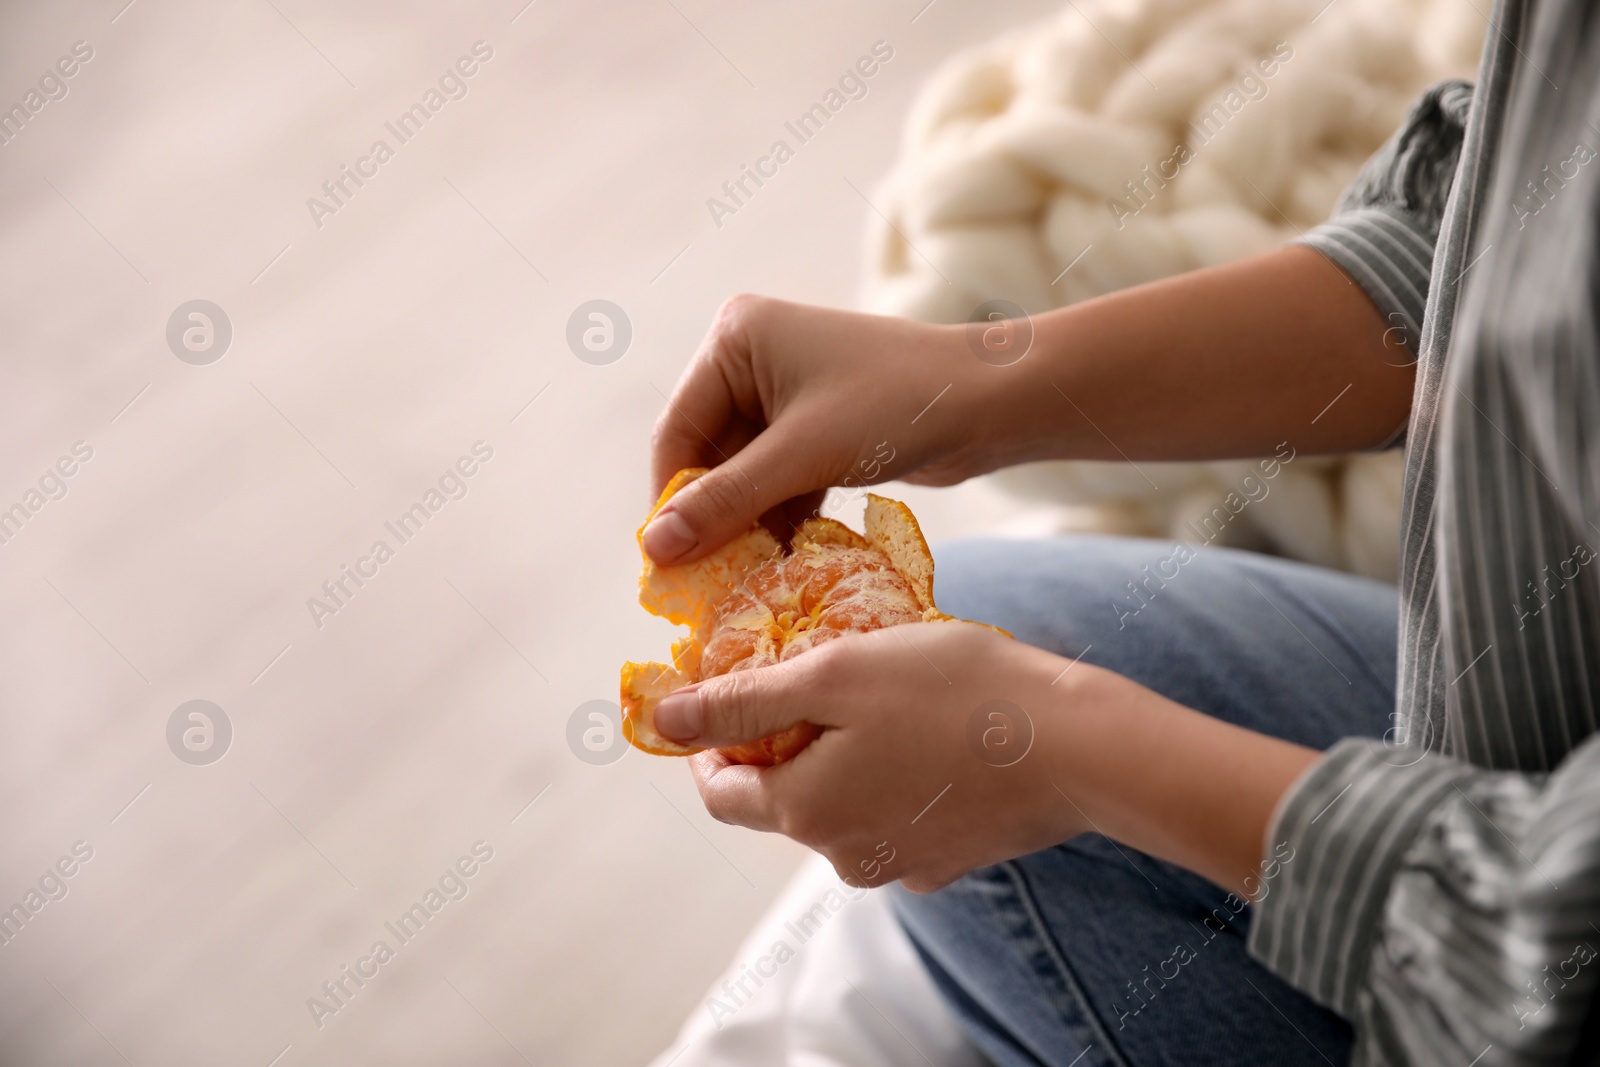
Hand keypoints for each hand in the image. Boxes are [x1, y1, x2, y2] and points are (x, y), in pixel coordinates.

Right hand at [645, 296, 1007, 565]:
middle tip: (701, 585)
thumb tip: (655, 550)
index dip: (669, 502)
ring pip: (745, 474)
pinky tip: (780, 564)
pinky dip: (779, 519)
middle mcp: (752, 358)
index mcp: (735, 339)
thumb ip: (725, 501)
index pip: (678, 432)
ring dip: (746, 526)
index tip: (664, 567)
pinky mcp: (817, 426)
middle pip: (709, 456)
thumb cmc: (897, 406)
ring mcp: (786, 392)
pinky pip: (779, 479)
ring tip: (740, 585)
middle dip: (712, 518)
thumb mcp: (802, 456)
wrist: (994, 404)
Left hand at [657, 621, 1089, 891]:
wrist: (1080, 748)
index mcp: (806, 812)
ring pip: (845, 807)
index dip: (710, 746)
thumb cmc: (954, 695)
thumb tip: (665, 720)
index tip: (725, 696)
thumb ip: (744, 701)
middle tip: (815, 674)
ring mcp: (904, 866)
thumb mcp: (836, 673)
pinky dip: (894, 777)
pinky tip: (930, 730)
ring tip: (881, 695)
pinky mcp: (953, 859)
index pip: (722, 793)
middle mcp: (846, 856)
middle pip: (785, 800)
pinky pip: (898, 815)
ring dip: (843, 757)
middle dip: (785, 742)